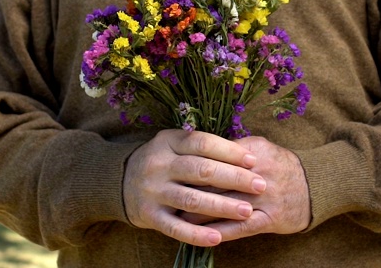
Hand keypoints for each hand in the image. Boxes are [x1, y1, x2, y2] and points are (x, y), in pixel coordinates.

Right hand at [123, 129, 266, 246]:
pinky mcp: (150, 216)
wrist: (120, 181)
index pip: (202, 143)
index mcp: (168, 142)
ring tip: (247, 211)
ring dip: (221, 206)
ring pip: (191, 200)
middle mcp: (159, 165)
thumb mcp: (174, 143)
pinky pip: (175, 228)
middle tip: (260, 185)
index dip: (229, 151)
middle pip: (201, 170)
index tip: (253, 160)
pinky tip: (217, 237)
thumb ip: (202, 146)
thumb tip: (245, 152)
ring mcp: (153, 191)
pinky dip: (197, 234)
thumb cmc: (162, 160)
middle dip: (234, 178)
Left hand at [183, 136, 310, 240]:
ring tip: (178, 215)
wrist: (315, 185)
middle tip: (169, 192)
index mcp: (252, 152)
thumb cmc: (279, 164)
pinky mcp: (270, 219)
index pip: (216, 157)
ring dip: (199, 213)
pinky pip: (240, 228)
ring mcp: (264, 198)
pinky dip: (220, 231)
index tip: (174, 169)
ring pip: (225, 205)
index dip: (193, 164)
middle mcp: (257, 174)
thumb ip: (232, 146)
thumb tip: (201, 144)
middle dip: (191, 188)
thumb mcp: (259, 145)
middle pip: (217, 181)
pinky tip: (203, 235)